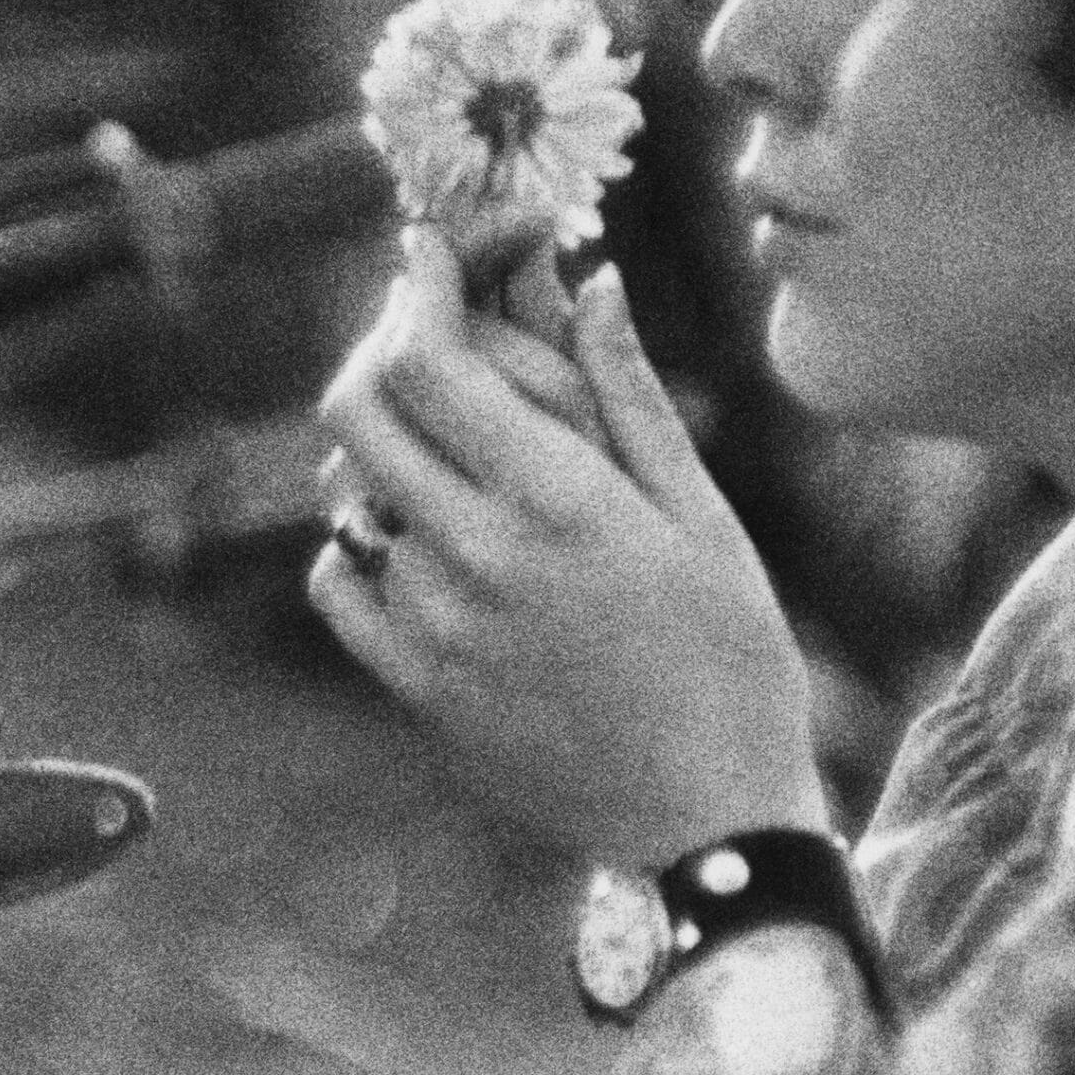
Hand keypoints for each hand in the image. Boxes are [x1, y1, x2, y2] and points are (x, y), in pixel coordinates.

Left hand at [309, 228, 828, 873]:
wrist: (711, 823)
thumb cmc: (735, 660)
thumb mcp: (702, 517)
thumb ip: (629, 395)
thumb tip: (592, 280)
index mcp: (558, 501)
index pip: (433, 361)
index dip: (418, 288)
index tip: (427, 251)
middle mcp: (478, 556)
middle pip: (360, 409)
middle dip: (381, 345)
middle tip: (420, 331)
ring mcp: (435, 628)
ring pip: (351, 493)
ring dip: (381, 447)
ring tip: (440, 439)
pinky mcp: (417, 690)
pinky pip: (339, 586)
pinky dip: (356, 542)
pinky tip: (408, 535)